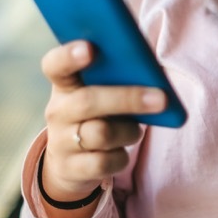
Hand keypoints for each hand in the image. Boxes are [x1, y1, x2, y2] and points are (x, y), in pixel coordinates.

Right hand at [39, 40, 166, 217]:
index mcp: (64, 84)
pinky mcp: (71, 168)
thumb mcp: (96, 93)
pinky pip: (104, 162)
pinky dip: (121, 157)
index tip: (90, 48)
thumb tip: (149, 70)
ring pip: (101, 134)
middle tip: (161, 99)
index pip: (55, 65)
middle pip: (88, 101)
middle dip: (128, 99)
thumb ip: (113, 77)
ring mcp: (61, 141)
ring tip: (135, 129)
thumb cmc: (95, 115)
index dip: (69, 55)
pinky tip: (121, 151)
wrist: (70, 162)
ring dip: (128, 131)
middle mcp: (58, 111)